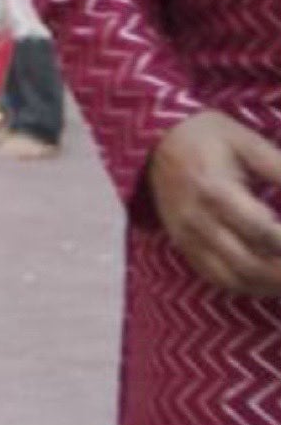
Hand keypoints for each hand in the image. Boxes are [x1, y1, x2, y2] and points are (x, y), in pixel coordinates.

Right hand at [148, 110, 280, 297]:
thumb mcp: (247, 143)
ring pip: (232, 278)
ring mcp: (188, 238)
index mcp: (215, 191)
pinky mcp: (184, 247)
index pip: (260, 230)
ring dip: (267, 285)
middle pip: (248, 263)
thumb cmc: (207, 137)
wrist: (156, 143)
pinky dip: (246, 287)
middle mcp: (198, 221)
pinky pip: (215, 278)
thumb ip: (280, 169)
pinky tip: (268, 283)